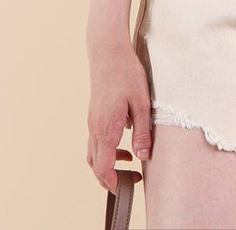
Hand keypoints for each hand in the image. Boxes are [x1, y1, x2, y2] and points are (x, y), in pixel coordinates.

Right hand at [86, 42, 151, 193]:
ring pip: (93, 154)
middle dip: (110, 178)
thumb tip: (143, 156)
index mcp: (106, 129)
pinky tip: (123, 139)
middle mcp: (95, 128)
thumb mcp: (141, 103)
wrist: (108, 51)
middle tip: (131, 178)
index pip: (103, 168)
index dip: (114, 182)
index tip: (128, 184)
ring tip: (129, 160)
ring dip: (107, 163)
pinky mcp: (94, 114)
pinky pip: (95, 140)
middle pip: (95, 165)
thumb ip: (143, 131)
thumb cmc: (126, 73)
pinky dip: (106, 149)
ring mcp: (92, 121)